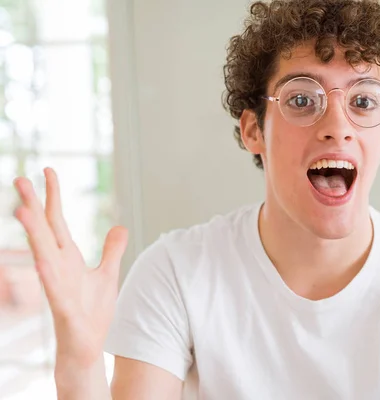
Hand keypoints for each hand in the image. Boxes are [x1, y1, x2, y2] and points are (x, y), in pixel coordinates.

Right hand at [13, 167, 127, 368]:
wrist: (88, 345)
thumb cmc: (93, 311)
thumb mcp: (108, 274)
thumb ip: (112, 250)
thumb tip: (120, 226)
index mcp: (68, 258)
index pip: (57, 221)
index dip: (53, 196)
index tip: (48, 170)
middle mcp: (58, 268)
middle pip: (44, 231)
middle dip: (33, 205)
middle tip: (20, 179)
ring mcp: (57, 286)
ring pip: (42, 255)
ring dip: (33, 234)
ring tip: (22, 210)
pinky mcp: (63, 308)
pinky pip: (54, 290)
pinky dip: (48, 275)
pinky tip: (42, 261)